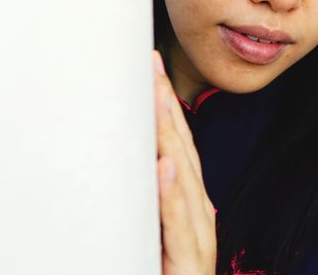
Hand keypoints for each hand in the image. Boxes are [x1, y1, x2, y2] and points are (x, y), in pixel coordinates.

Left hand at [154, 49, 216, 274]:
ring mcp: (196, 245)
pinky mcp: (188, 267)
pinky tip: (167, 167)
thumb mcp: (145, 243)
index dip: (163, 109)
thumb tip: (120, 171)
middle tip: (148, 63)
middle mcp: (197, 222)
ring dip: (171, 137)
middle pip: (183, 153)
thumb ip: (141, 211)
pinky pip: (181, 227)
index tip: (146, 69)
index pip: (176, 150)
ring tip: (156, 98)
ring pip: (184, 181)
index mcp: (186, 214)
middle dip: (165, 107)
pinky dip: (174, 195)